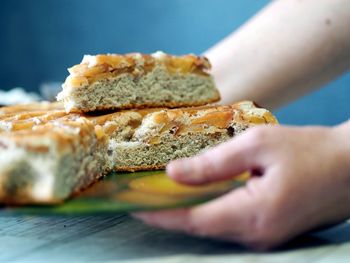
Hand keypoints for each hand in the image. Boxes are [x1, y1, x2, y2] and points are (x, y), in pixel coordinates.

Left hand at [133, 122, 349, 249]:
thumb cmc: (310, 151)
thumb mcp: (258, 145)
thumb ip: (213, 163)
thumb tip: (174, 173)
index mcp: (252, 213)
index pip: (191, 220)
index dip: (159, 214)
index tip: (132, 205)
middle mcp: (256, 234)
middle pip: (198, 227)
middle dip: (168, 213)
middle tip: (142, 196)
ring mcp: (264, 237)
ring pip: (212, 227)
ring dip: (187, 212)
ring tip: (164, 194)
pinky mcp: (269, 231)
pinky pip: (228, 225)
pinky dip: (208, 211)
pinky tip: (199, 196)